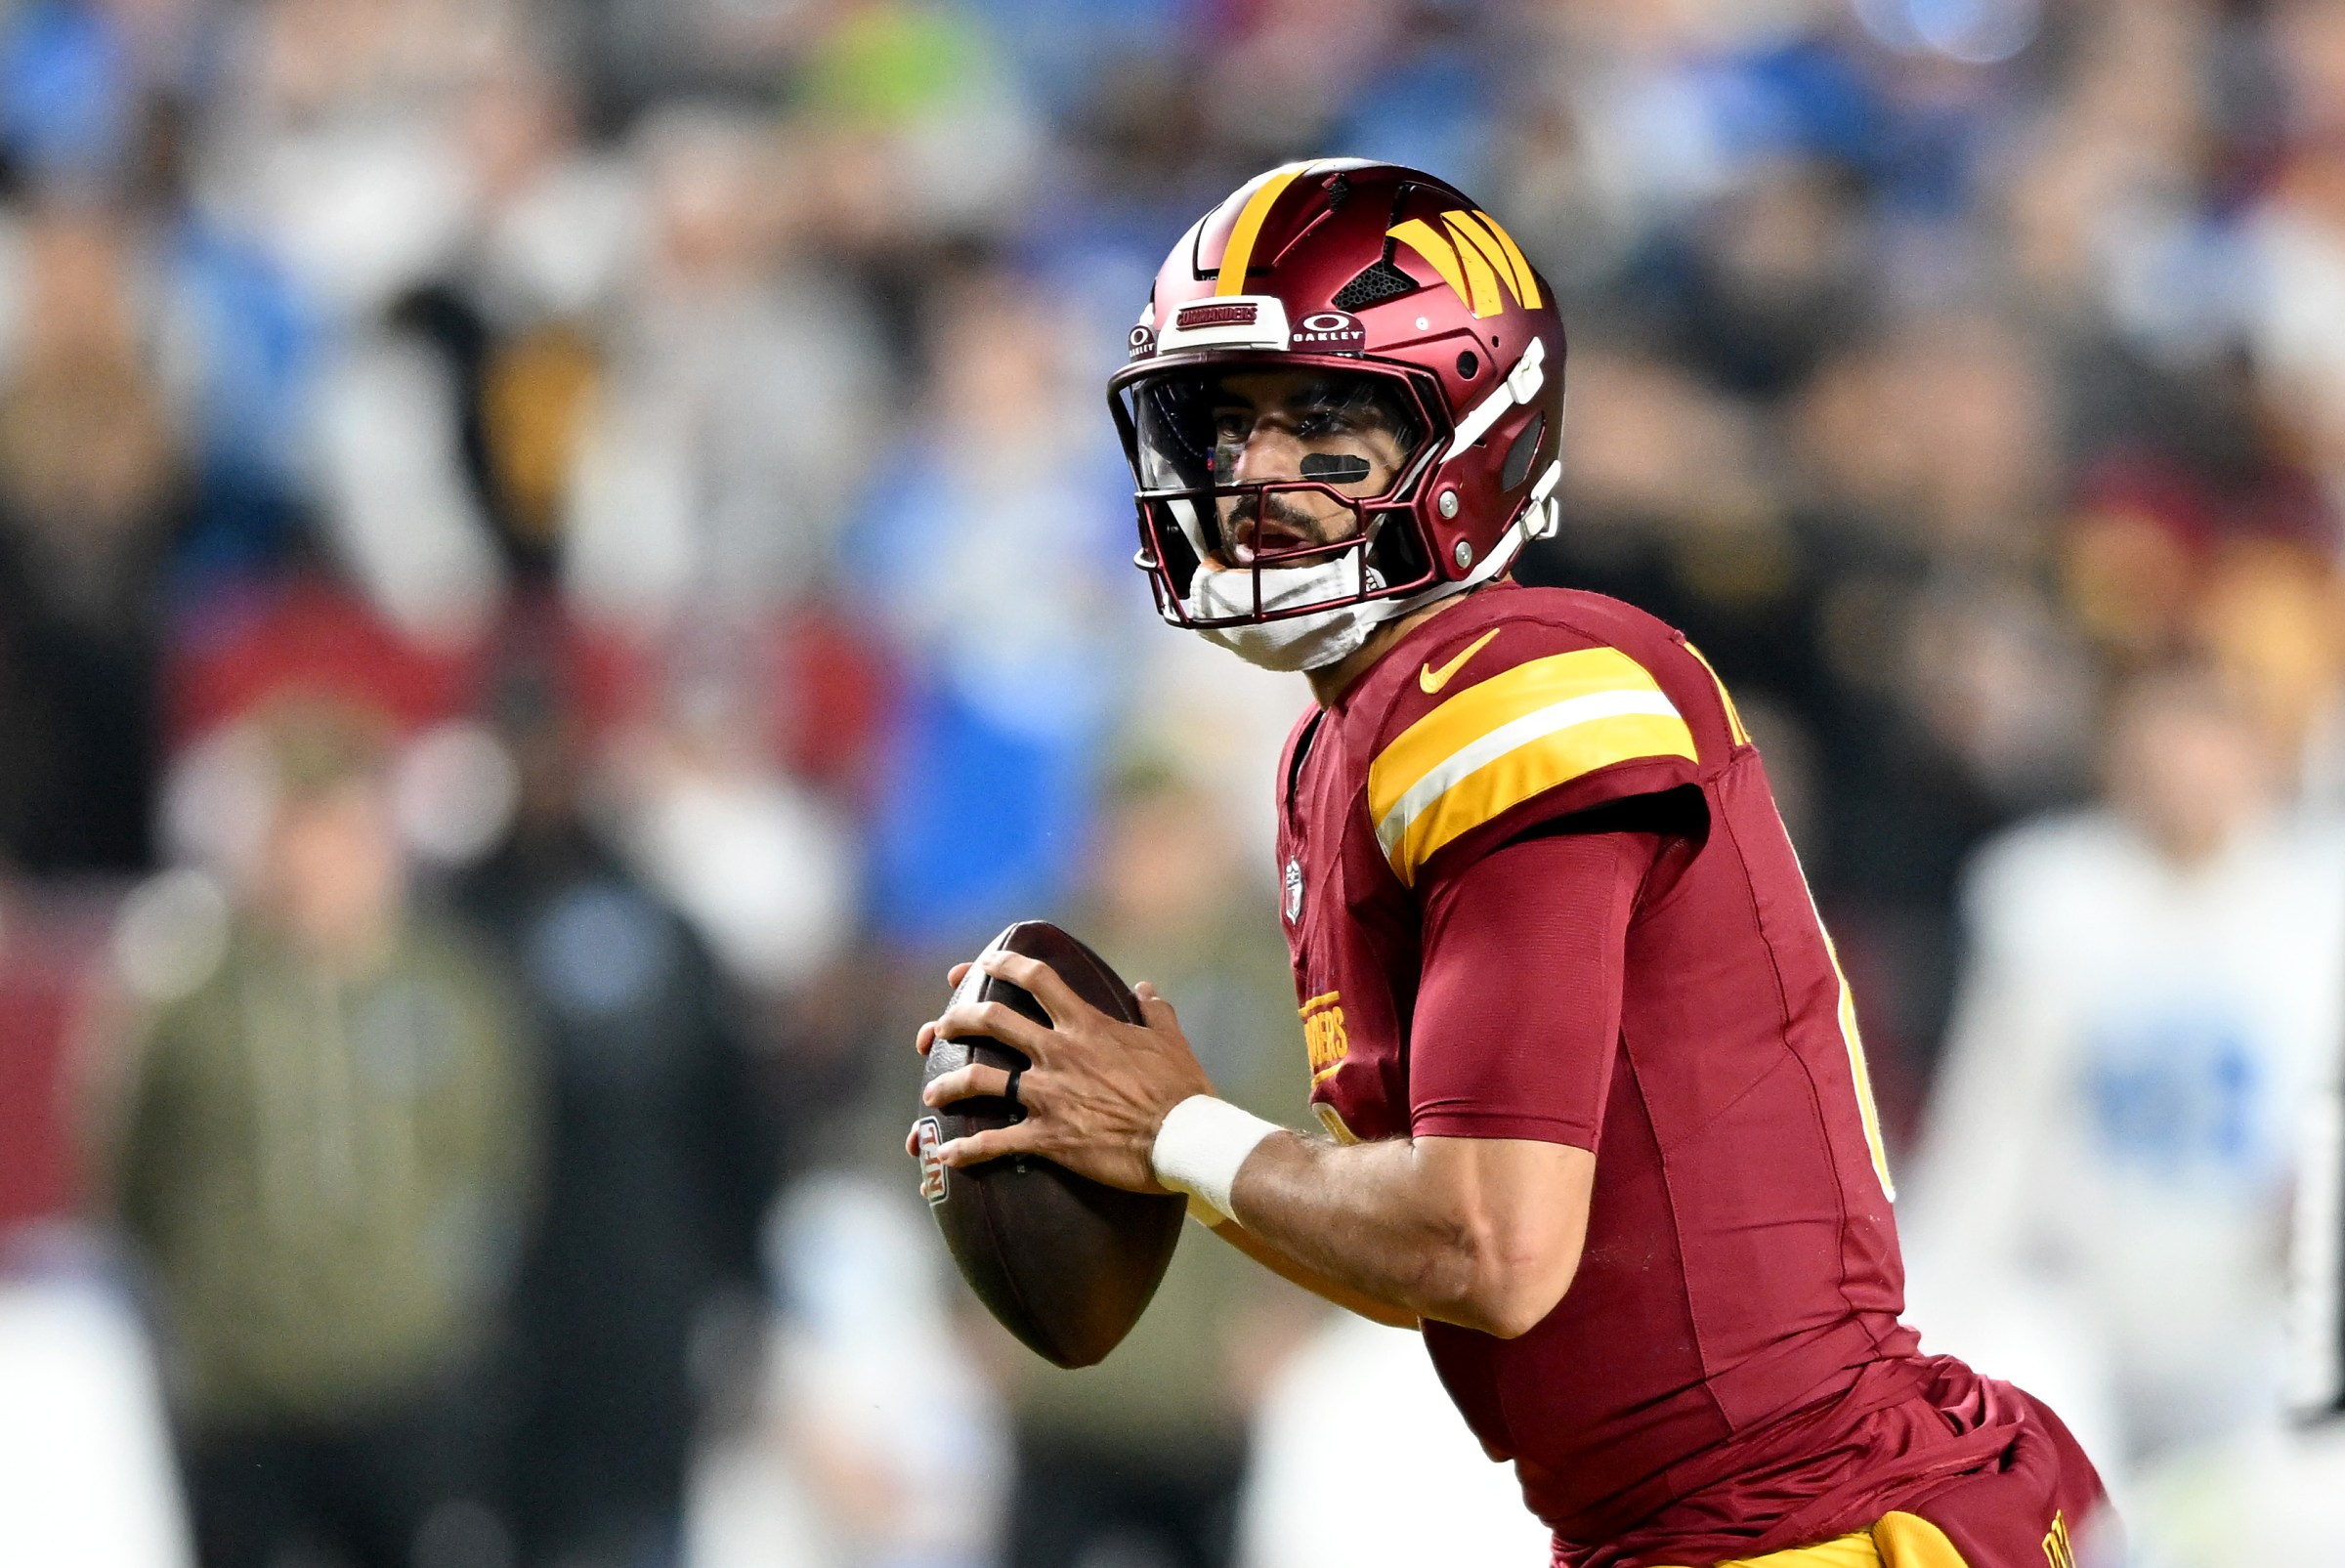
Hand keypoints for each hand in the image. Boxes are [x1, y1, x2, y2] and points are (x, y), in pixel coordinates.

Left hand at [908, 950, 1214, 1191]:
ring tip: (931, 1093)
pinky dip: (964, 1150)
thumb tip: (1146, 988)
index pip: (1037, 979)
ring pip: (979, 1079)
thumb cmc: (1181, 1090)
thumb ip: (1155, 1011)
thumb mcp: (1171, 1041)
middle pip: (991, 1020)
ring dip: (948, 1084)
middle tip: (941, 1027)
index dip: (1004, 964)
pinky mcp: (1047, 1137)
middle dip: (957, 1019)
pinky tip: (945, 1156)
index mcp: (1086, 1025)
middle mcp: (1057, 1053)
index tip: (984, 962)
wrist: (1182, 1139)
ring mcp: (1048, 1095)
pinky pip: (993, 1143)